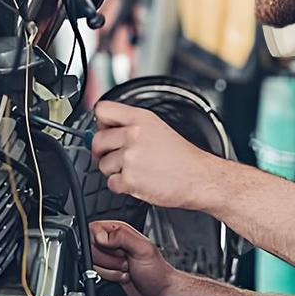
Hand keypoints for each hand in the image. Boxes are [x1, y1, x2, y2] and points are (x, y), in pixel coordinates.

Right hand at [89, 219, 174, 295]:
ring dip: (111, 270)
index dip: (101, 241)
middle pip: (90, 248)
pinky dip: (109, 278)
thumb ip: (122, 237)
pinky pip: (95, 275)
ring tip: (126, 269)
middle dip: (108, 259)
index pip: (94, 229)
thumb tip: (100, 236)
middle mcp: (112, 243)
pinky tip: (122, 277)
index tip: (116, 249)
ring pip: (92, 263)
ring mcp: (108, 258)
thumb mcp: (143, 249)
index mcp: (120, 231)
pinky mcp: (106, 273)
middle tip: (125, 260)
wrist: (158, 294)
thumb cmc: (157, 271)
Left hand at [91, 100, 219, 209]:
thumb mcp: (158, 128)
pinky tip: (137, 180)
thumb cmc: (182, 157)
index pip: (102, 109)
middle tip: (115, 156)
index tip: (105, 131)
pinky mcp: (130, 178)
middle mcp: (134, 135)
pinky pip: (111, 183)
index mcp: (141, 118)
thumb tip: (103, 130)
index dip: (101, 123)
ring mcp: (131, 157)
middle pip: (97, 139)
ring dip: (113, 171)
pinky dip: (121, 186)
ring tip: (134, 169)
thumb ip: (131, 125)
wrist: (198, 177)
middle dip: (103, 151)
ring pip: (102, 164)